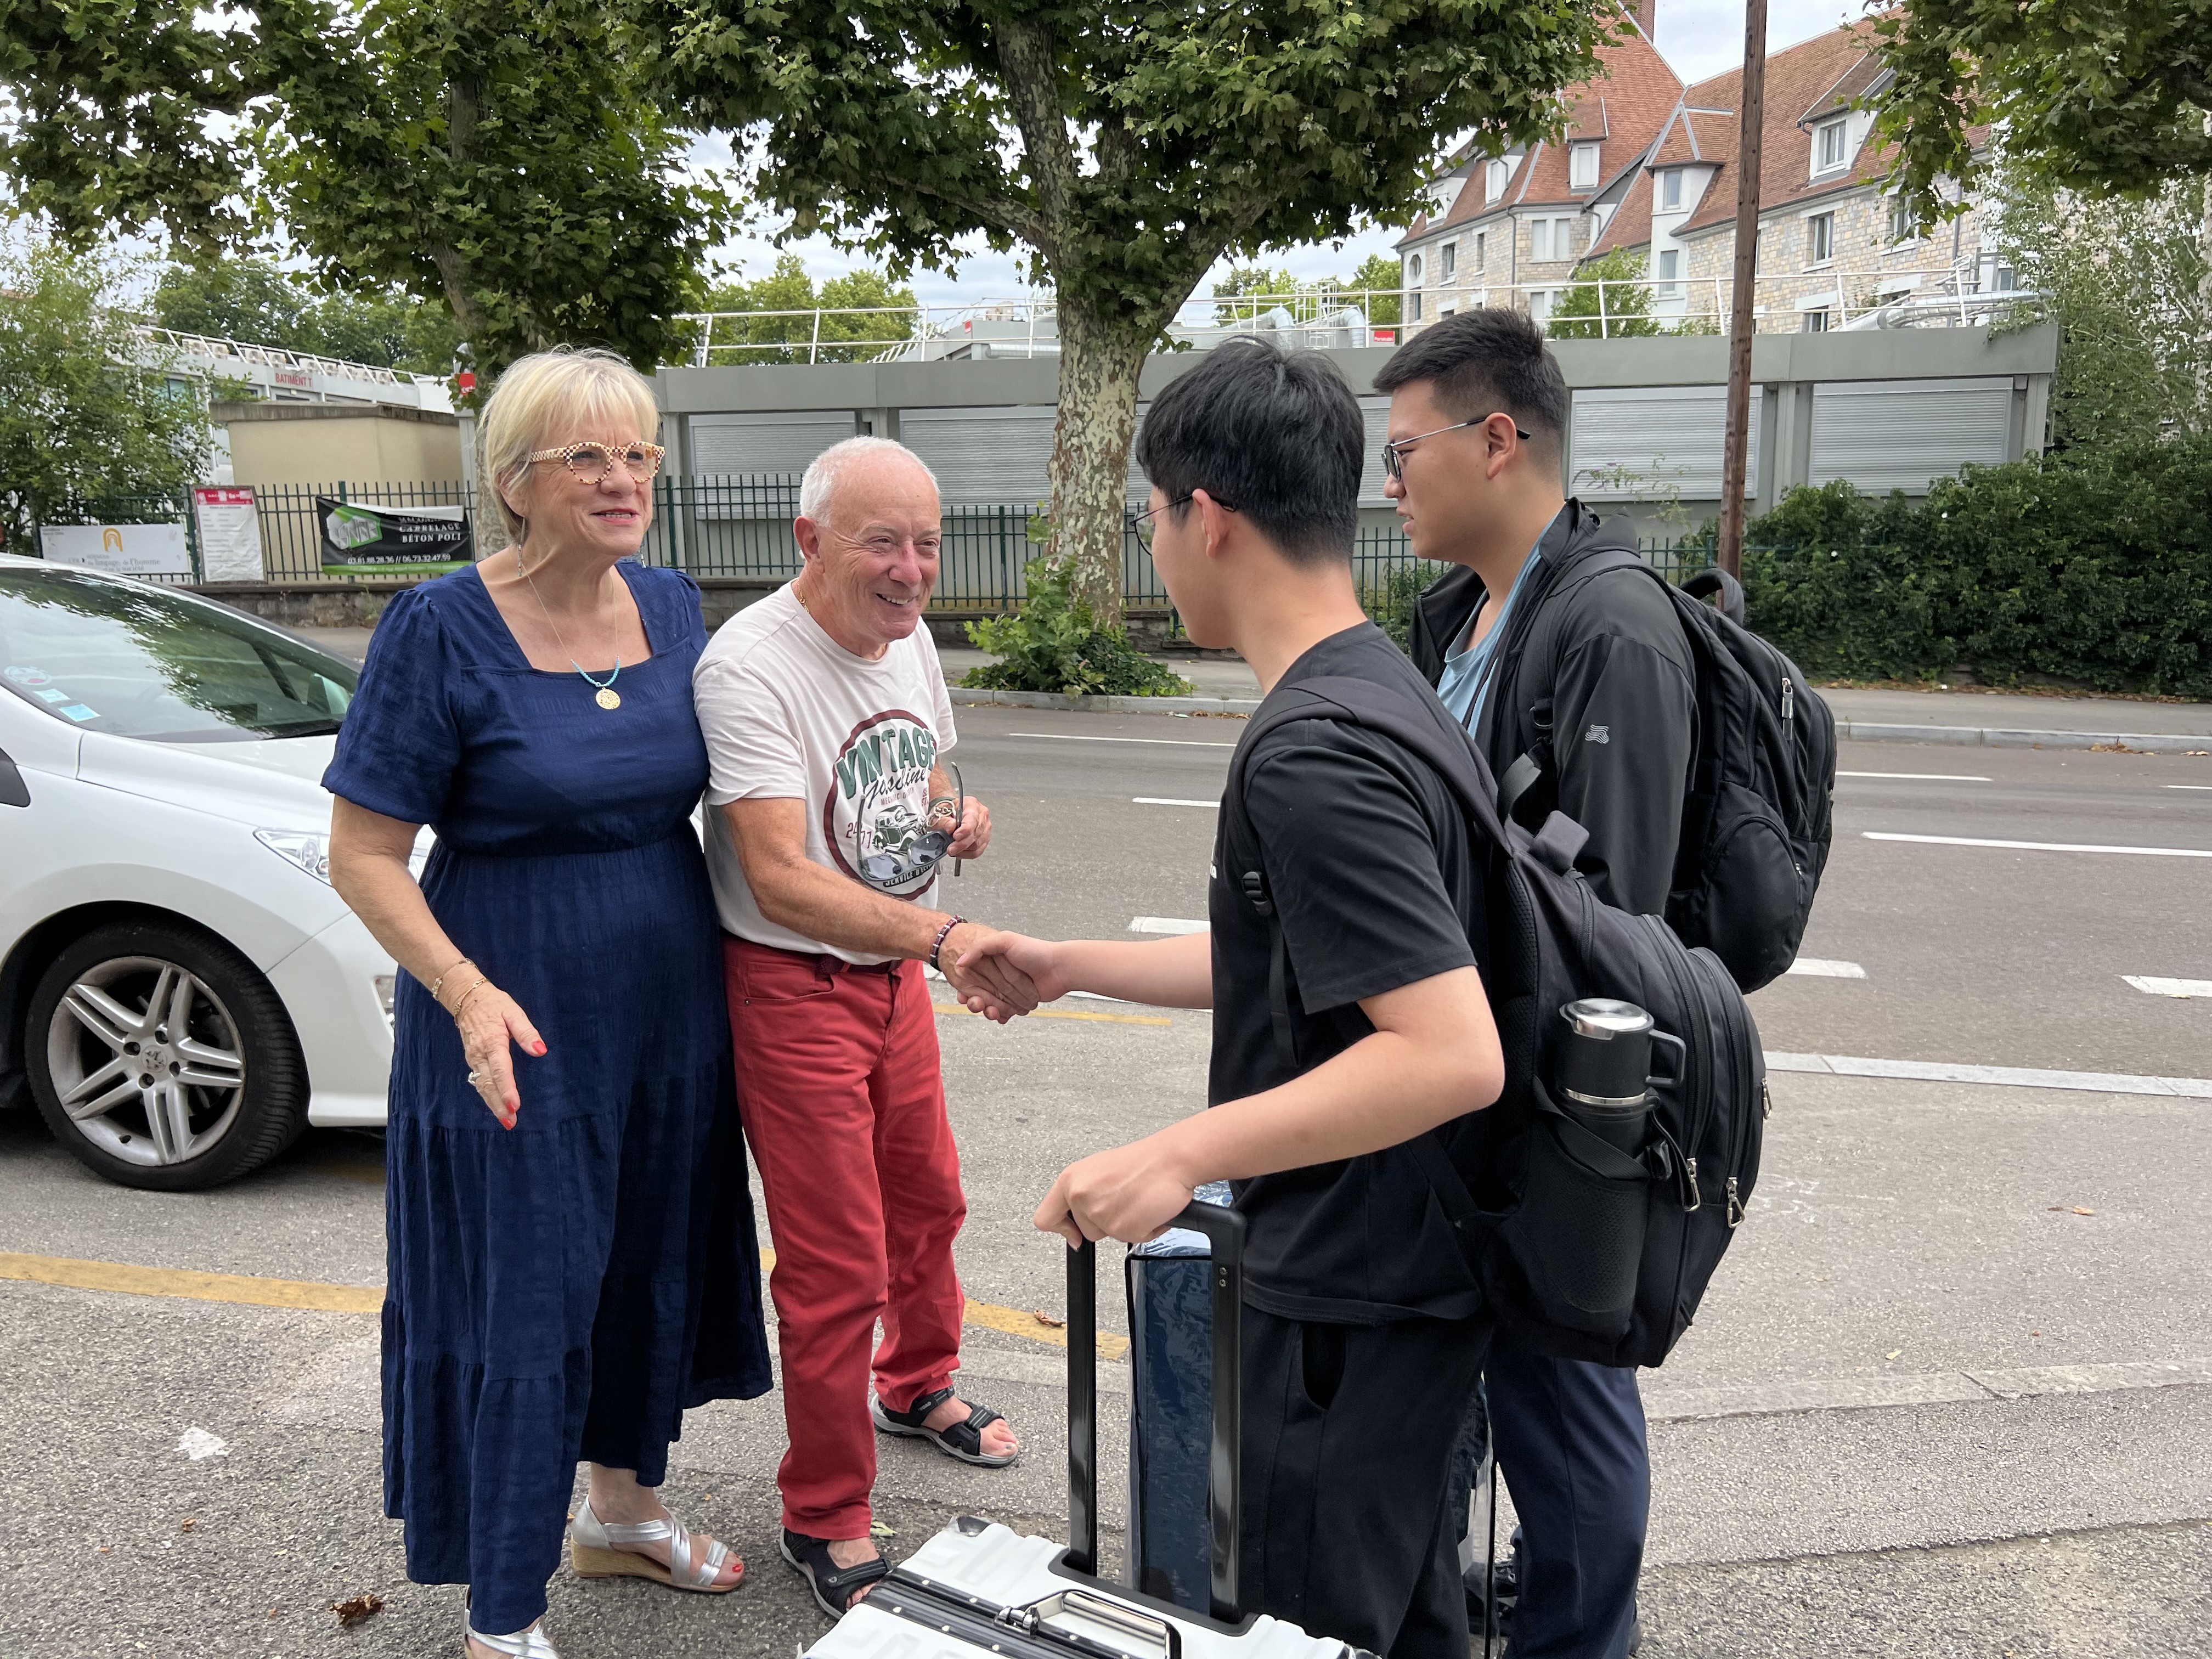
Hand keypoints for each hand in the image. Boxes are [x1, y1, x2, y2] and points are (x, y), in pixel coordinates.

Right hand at [452, 981, 545, 1128]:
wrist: (466, 998)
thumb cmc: (493, 1004)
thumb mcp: (513, 1012)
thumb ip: (527, 1032)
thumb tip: (541, 1050)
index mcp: (492, 1042)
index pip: (500, 1070)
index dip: (507, 1089)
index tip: (515, 1105)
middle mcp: (480, 1054)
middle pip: (489, 1084)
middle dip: (499, 1105)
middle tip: (511, 1122)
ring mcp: (473, 1058)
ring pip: (482, 1085)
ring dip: (493, 1104)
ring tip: (506, 1121)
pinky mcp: (472, 1060)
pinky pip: (479, 1081)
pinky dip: (486, 1095)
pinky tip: (495, 1106)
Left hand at [934, 795, 990, 859]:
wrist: (950, 813)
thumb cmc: (947, 811)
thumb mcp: (939, 813)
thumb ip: (943, 820)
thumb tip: (951, 827)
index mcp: (971, 804)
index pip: (972, 819)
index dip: (965, 830)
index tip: (955, 837)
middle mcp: (981, 814)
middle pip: (976, 833)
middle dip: (962, 844)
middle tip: (951, 849)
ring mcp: (985, 827)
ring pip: (978, 843)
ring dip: (964, 850)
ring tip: (953, 849)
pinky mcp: (984, 838)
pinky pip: (978, 850)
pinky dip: (968, 854)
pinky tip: (959, 852)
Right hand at [952, 931, 1069, 1009]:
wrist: (1060, 968)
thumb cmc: (1036, 951)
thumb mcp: (1005, 941)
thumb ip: (981, 947)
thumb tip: (960, 961)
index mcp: (993, 961)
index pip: (972, 977)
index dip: (966, 987)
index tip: (963, 995)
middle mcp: (1000, 976)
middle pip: (980, 994)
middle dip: (977, 1002)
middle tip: (978, 1004)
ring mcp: (1010, 991)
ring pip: (991, 1005)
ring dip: (989, 1011)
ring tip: (993, 1011)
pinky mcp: (1019, 1003)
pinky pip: (1005, 1013)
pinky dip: (1002, 1016)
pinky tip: (1001, 1016)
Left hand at [1033, 1139, 1195, 1247]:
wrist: (1172, 1160)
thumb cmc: (1143, 1162)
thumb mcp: (1098, 1172)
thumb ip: (1081, 1196)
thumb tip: (1070, 1228)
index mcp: (1071, 1179)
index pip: (1045, 1218)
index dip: (1061, 1230)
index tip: (1072, 1233)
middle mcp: (1081, 1196)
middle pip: (1085, 1231)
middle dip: (1106, 1223)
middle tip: (1124, 1199)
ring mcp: (1099, 1213)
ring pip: (1108, 1236)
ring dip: (1127, 1224)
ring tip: (1138, 1200)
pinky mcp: (1121, 1228)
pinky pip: (1132, 1239)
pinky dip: (1145, 1229)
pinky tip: (1149, 1208)